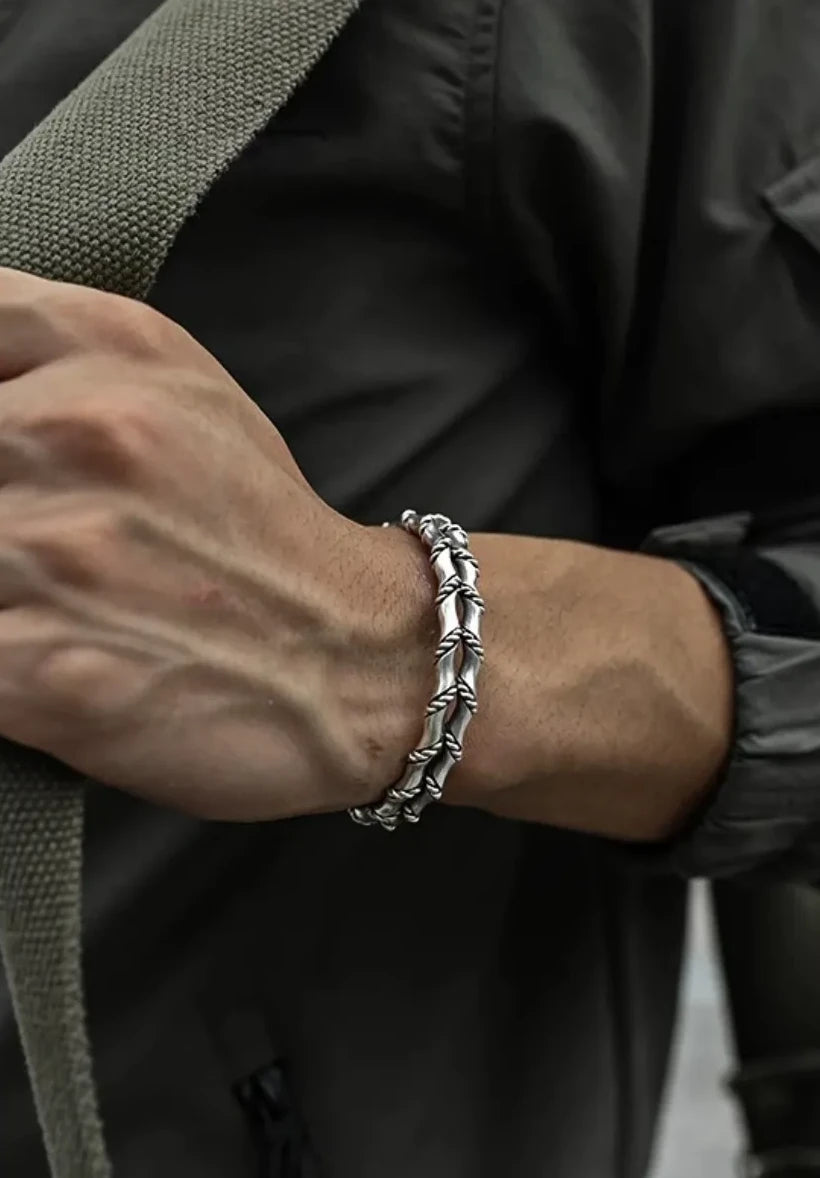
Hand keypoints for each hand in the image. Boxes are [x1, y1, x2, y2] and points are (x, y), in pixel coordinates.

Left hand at [0, 269, 432, 819]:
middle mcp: (79, 433)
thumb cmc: (259, 531)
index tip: (21, 464)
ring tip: (64, 601)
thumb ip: (51, 345)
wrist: (357, 658)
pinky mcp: (43, 672)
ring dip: (1, 586)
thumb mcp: (179, 385)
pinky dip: (2, 660)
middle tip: (44, 543)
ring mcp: (61, 554)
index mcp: (107, 348)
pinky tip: (48, 656)